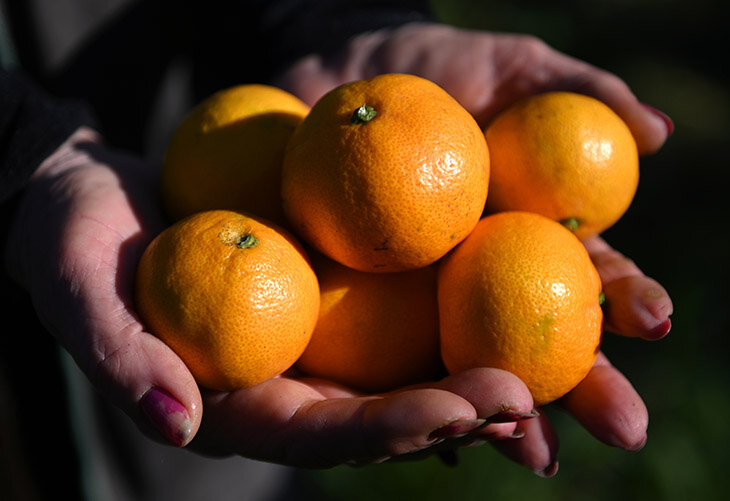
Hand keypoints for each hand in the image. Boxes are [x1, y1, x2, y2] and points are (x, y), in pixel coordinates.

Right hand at [1, 126, 535, 466]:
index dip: (390, 429)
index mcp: (234, 405)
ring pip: (399, 366)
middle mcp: (284, 382)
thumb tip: (176, 422)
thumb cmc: (72, 242)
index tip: (460, 412)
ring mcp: (311, 339)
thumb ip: (121, 355)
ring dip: (470, 368)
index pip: (319, 433)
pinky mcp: (327, 293)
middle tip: (530, 396)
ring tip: (544, 365)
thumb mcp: (76, 286)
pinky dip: (445, 305)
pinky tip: (499, 290)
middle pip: (379, 412)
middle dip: (456, 411)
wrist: (93, 195)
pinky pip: (392, 304)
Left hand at [273, 21, 673, 473]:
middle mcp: (484, 276)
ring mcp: (426, 300)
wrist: (339, 78)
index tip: (654, 322)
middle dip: (583, 385)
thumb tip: (657, 135)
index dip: (626, 298)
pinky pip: (391, 362)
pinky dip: (415, 399)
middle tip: (622, 427)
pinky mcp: (363, 309)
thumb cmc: (429, 67)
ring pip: (473, 367)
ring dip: (505, 414)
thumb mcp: (506, 67)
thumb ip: (579, 92)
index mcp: (528, 230)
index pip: (589, 272)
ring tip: (535, 452)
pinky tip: (434, 437)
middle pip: (540, 338)